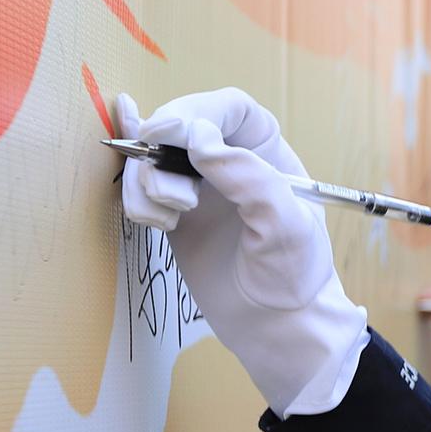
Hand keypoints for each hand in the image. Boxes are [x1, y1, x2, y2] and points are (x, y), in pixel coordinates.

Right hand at [116, 88, 368, 415]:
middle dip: (163, 149)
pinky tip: (161, 225)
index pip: (230, 108)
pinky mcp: (173, 210)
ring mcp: (199, 184)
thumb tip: (201, 140)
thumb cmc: (292, 275)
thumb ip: (248, 178)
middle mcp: (231, 161)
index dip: (197, 110)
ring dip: (149, 182)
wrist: (273, 323)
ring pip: (151, 156)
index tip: (173, 134)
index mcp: (268, 153)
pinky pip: (138, 186)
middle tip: (170, 190)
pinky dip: (138, 201)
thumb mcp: (285, 226)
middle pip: (181, 122)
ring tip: (174, 218)